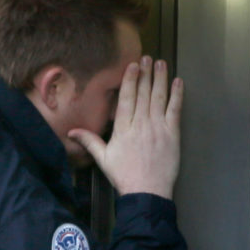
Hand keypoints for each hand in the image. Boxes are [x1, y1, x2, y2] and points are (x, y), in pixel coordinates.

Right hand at [69, 56, 183, 198]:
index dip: (130, 79)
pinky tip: (178, 82)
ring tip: (160, 63)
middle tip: (147, 57)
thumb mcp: (103, 159)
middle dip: (145, 73)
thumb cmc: (125, 177)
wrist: (147, 192)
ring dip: (160, 78)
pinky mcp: (172, 134)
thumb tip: (71, 132)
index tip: (133, 65)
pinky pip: (175, 109)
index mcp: (123, 128)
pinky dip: (177, 94)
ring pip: (159, 97)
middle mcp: (141, 124)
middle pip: (143, 93)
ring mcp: (158, 127)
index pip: (126, 97)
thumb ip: (89, 141)